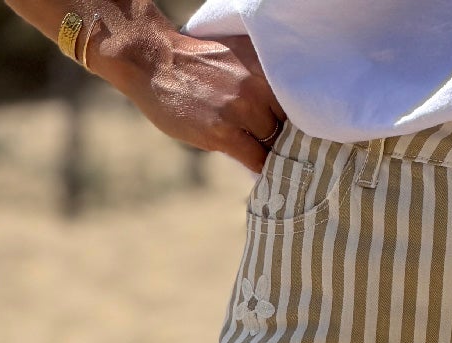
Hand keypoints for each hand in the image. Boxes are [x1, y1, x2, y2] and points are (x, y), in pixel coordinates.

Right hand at [86, 3, 284, 170]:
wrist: (154, 60)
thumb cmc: (191, 62)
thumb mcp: (232, 60)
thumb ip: (256, 81)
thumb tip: (275, 111)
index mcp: (262, 65)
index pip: (295, 102)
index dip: (296, 122)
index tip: (296, 136)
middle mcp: (257, 85)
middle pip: (288, 125)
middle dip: (286, 140)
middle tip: (285, 154)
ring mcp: (241, 109)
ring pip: (275, 144)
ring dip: (274, 157)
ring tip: (274, 166)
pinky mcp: (224, 132)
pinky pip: (256, 159)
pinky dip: (261, 169)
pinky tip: (262, 174)